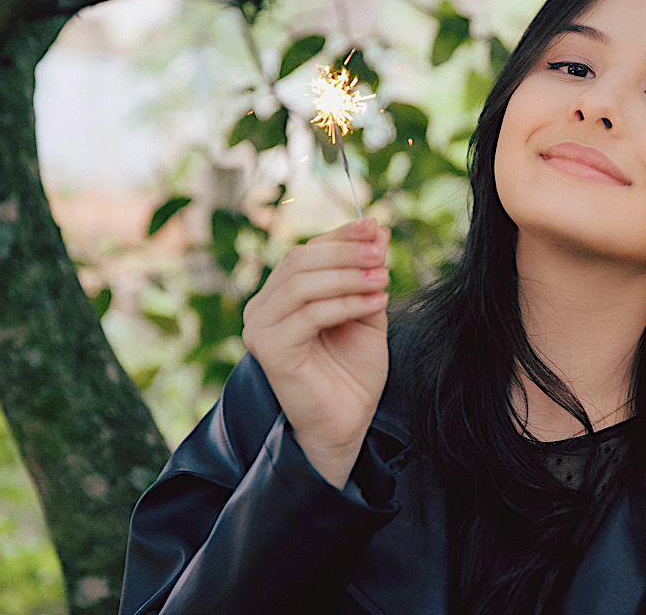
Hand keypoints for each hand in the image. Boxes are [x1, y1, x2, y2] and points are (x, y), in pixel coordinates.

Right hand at [241, 218, 390, 486]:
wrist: (347, 422)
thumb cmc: (353, 370)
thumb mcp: (367, 310)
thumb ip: (367, 273)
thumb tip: (378, 227)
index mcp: (280, 295)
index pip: (307, 251)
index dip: (341, 235)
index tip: (375, 225)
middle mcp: (262, 308)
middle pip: (300, 260)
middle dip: (346, 251)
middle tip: (383, 253)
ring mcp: (261, 328)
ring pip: (303, 283)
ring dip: (349, 276)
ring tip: (384, 279)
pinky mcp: (270, 350)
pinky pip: (310, 314)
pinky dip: (347, 303)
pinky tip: (377, 302)